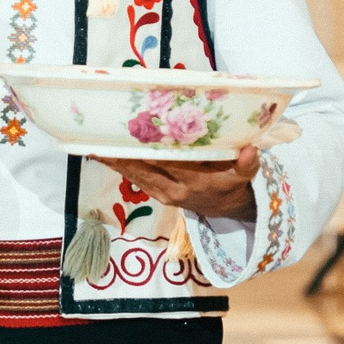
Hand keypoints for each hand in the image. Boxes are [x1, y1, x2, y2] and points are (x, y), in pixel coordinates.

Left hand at [90, 148, 259, 221]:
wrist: (228, 209)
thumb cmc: (233, 184)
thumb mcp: (245, 176)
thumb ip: (247, 164)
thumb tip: (251, 150)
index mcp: (195, 182)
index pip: (167, 163)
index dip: (147, 151)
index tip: (130, 136)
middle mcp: (175, 189)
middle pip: (143, 169)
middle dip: (121, 154)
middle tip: (99, 135)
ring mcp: (163, 193)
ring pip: (134, 175)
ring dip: (113, 161)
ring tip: (91, 143)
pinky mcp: (157, 193)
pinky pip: (135, 179)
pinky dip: (119, 167)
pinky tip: (101, 154)